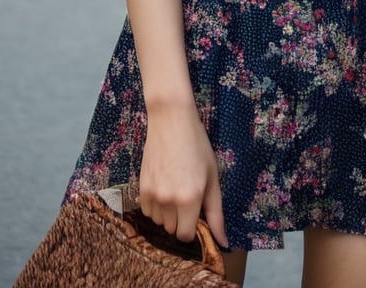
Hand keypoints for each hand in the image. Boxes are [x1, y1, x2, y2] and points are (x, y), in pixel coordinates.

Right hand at [138, 103, 227, 247]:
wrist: (171, 122)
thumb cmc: (197, 147)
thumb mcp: (213, 178)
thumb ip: (216, 214)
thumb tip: (223, 243)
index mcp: (191, 199)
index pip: (186, 236)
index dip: (193, 227)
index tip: (196, 213)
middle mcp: (169, 201)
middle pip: (172, 230)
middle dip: (181, 219)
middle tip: (187, 196)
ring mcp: (153, 195)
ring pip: (159, 222)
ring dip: (167, 214)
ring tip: (175, 188)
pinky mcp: (141, 188)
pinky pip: (147, 211)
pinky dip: (155, 206)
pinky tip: (163, 187)